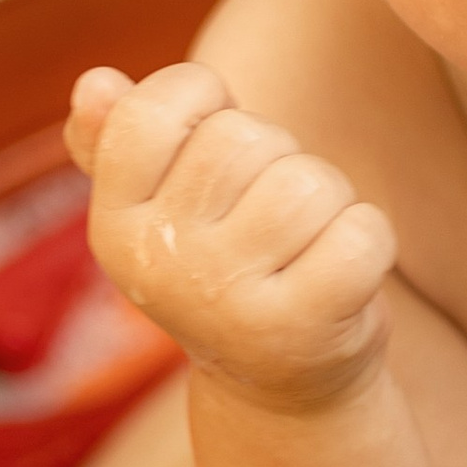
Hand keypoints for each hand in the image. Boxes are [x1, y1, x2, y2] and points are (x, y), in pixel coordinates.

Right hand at [66, 63, 397, 406]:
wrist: (281, 385)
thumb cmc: (229, 264)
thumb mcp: (166, 205)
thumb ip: (123, 140)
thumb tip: (95, 82)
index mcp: (114, 223)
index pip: (150, 111)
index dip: (205, 101)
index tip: (218, 149)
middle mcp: (157, 263)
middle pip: (245, 137)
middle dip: (279, 158)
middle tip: (273, 217)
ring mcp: (224, 301)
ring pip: (310, 183)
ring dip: (331, 202)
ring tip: (308, 245)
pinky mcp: (299, 328)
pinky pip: (362, 232)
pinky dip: (371, 240)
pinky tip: (344, 274)